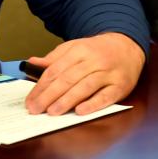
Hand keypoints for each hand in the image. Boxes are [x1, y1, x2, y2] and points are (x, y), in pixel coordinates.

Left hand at [24, 32, 144, 115]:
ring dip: (67, 100)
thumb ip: (54, 58)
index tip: (30, 100)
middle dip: (49, 95)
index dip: (41, 86)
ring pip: (85, 86)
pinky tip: (81, 111)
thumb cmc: (98, 51)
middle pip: (68, 78)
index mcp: (80, 50)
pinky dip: (93, 104)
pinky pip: (106, 96)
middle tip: (36, 109)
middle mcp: (94, 60)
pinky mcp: (120, 85)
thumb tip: (32, 64)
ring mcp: (108, 73)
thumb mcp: (76, 47)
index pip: (56, 69)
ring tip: (52, 112)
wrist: (128, 46)